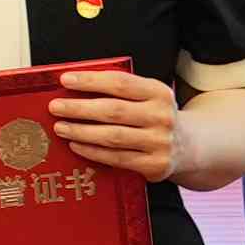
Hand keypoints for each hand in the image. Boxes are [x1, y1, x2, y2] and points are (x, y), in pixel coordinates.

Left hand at [41, 59, 183, 176]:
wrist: (189, 146)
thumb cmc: (154, 116)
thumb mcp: (147, 96)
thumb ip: (119, 90)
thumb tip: (73, 85)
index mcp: (158, 92)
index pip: (120, 83)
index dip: (91, 80)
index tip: (65, 80)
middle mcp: (162, 116)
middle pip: (113, 111)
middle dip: (79, 108)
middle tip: (55, 107)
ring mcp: (160, 142)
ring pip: (112, 137)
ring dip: (81, 132)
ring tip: (60, 127)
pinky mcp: (155, 165)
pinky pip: (116, 158)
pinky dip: (92, 152)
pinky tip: (75, 145)